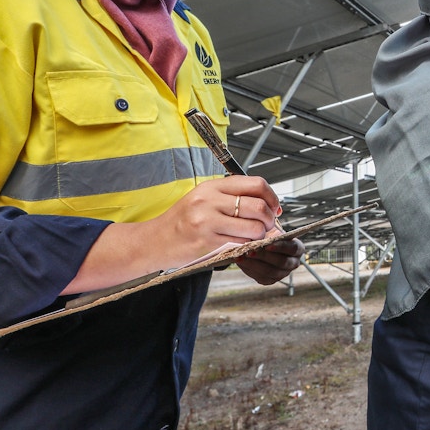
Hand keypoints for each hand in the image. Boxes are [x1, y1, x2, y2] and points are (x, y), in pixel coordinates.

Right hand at [63, 176, 286, 293]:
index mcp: (212, 186)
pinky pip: (241, 243)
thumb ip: (233, 199)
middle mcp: (209, 200)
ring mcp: (207, 221)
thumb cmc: (182, 221)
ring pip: (254, 227)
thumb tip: (269, 206)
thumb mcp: (204, 200)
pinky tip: (243, 244)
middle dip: (270, 218)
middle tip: (269, 225)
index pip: (255, 184)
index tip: (275, 207)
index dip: (272, 197)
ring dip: (262, 235)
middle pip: (258, 206)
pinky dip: (249, 245)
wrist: (153, 242)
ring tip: (255, 237)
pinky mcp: (207, 242)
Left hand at [236, 237, 305, 284]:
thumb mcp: (272, 229)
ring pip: (270, 272)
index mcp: (297, 248)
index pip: (292, 248)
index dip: (280, 247)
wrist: (264, 246)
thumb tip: (261, 230)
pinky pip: (260, 277)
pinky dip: (249, 269)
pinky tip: (240, 262)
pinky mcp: (271, 280)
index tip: (267, 244)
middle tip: (250, 251)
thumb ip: (270, 230)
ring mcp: (283, 273)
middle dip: (264, 257)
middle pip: (281, 262)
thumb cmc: (269, 235)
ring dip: (253, 264)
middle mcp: (293, 263)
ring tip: (240, 257)